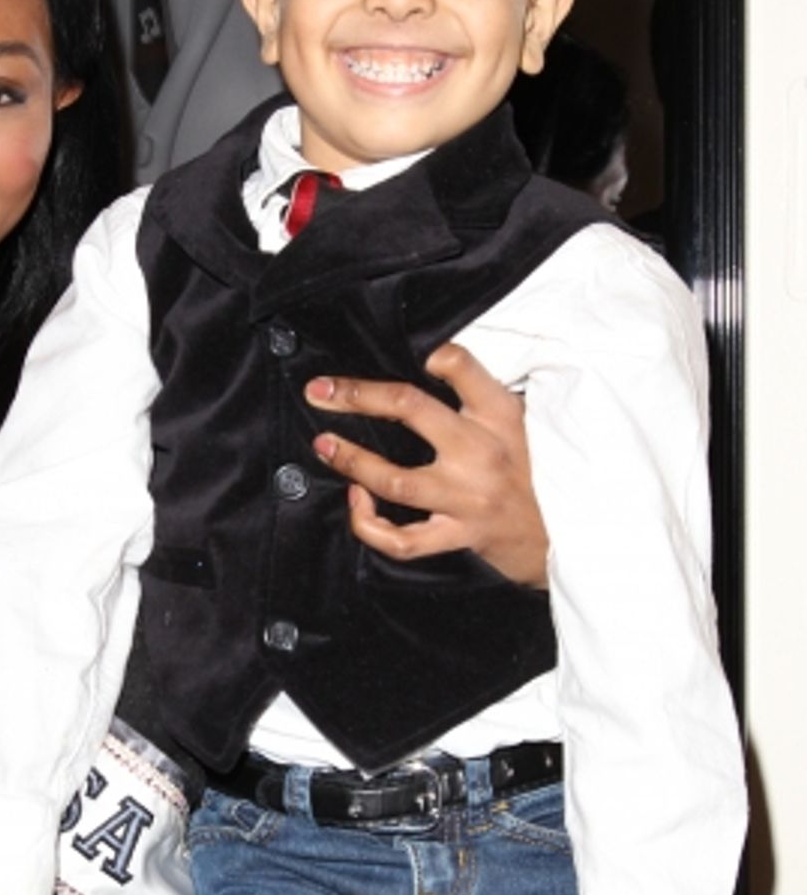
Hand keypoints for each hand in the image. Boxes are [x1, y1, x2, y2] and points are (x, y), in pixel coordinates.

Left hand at [306, 342, 548, 586]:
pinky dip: (369, 524)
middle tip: (320, 391)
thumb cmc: (542, 471)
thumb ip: (483, 398)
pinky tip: (357, 504)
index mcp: (500, 414)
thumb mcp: (526, 421)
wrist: (574, 536)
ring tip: (324, 445)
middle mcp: (480, 451)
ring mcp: (467, 497)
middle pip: (408, 408)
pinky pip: (402, 539)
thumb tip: (433, 365)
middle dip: (356, 396)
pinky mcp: (459, 535)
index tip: (415, 355)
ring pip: (393, 479)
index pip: (461, 365)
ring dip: (351, 460)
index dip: (434, 355)